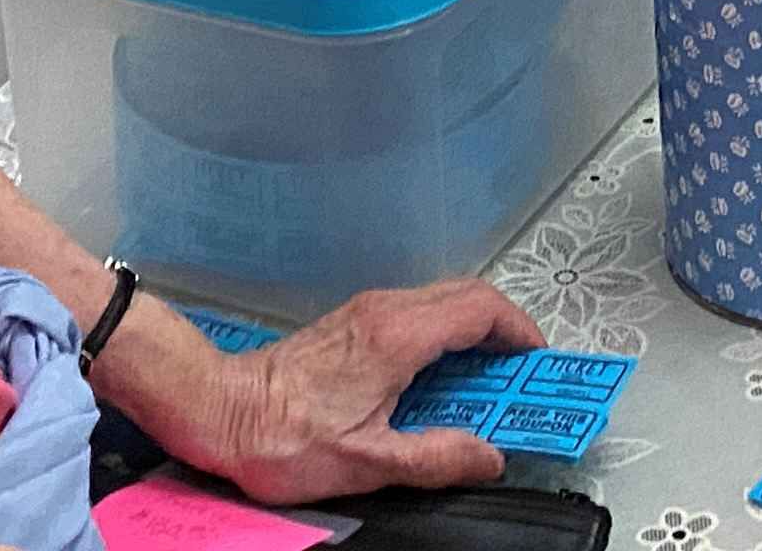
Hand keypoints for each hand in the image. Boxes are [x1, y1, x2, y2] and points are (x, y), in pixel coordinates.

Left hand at [123, 279, 542, 505]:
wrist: (221, 411)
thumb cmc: (282, 436)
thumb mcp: (368, 462)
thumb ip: (436, 458)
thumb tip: (488, 457)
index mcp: (397, 337)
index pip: (480, 309)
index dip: (519, 332)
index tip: (539, 364)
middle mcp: (386, 312)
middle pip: (467, 298)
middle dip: (506, 333)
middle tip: (524, 378)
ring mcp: (369, 313)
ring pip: (443, 304)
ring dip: (476, 335)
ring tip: (490, 385)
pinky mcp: (355, 325)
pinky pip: (419, 316)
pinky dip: (446, 339)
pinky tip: (444, 382)